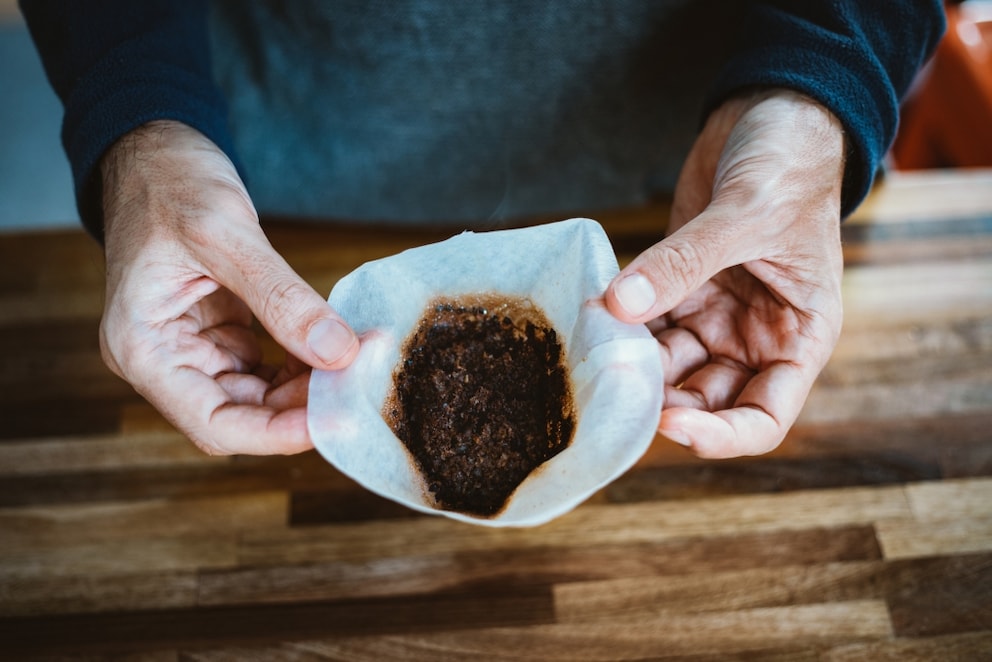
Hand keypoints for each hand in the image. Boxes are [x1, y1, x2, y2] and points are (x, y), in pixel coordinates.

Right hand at [99, 121, 358, 454]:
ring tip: (353, 364)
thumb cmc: (170, 182)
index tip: (335, 421)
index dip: (276, 435)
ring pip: (258, 398)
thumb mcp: (226, 234)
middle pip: (241, 416)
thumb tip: (337, 351)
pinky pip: (265, 367)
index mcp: (142, 348)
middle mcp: (163, 360)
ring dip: (307, 388)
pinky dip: (301, 363)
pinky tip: (334, 349)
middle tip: (359, 385)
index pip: (214, 423)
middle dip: (302, 408)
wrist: (155, 150)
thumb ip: (282, 297)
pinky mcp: (218, 333)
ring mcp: (192, 348)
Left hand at [605, 89, 844, 457]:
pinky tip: (594, 313)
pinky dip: (620, 322)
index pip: (764, 417)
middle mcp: (755, 337)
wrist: (772, 114)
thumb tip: (621, 305)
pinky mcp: (680, 287)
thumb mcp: (747, 214)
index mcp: (799, 337)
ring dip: (631, 360)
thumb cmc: (791, 164)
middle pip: (704, 397)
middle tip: (616, 380)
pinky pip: (645, 320)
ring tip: (598, 343)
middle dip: (661, 397)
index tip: (672, 424)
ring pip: (666, 363)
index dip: (721, 435)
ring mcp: (715, 313)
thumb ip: (684, 262)